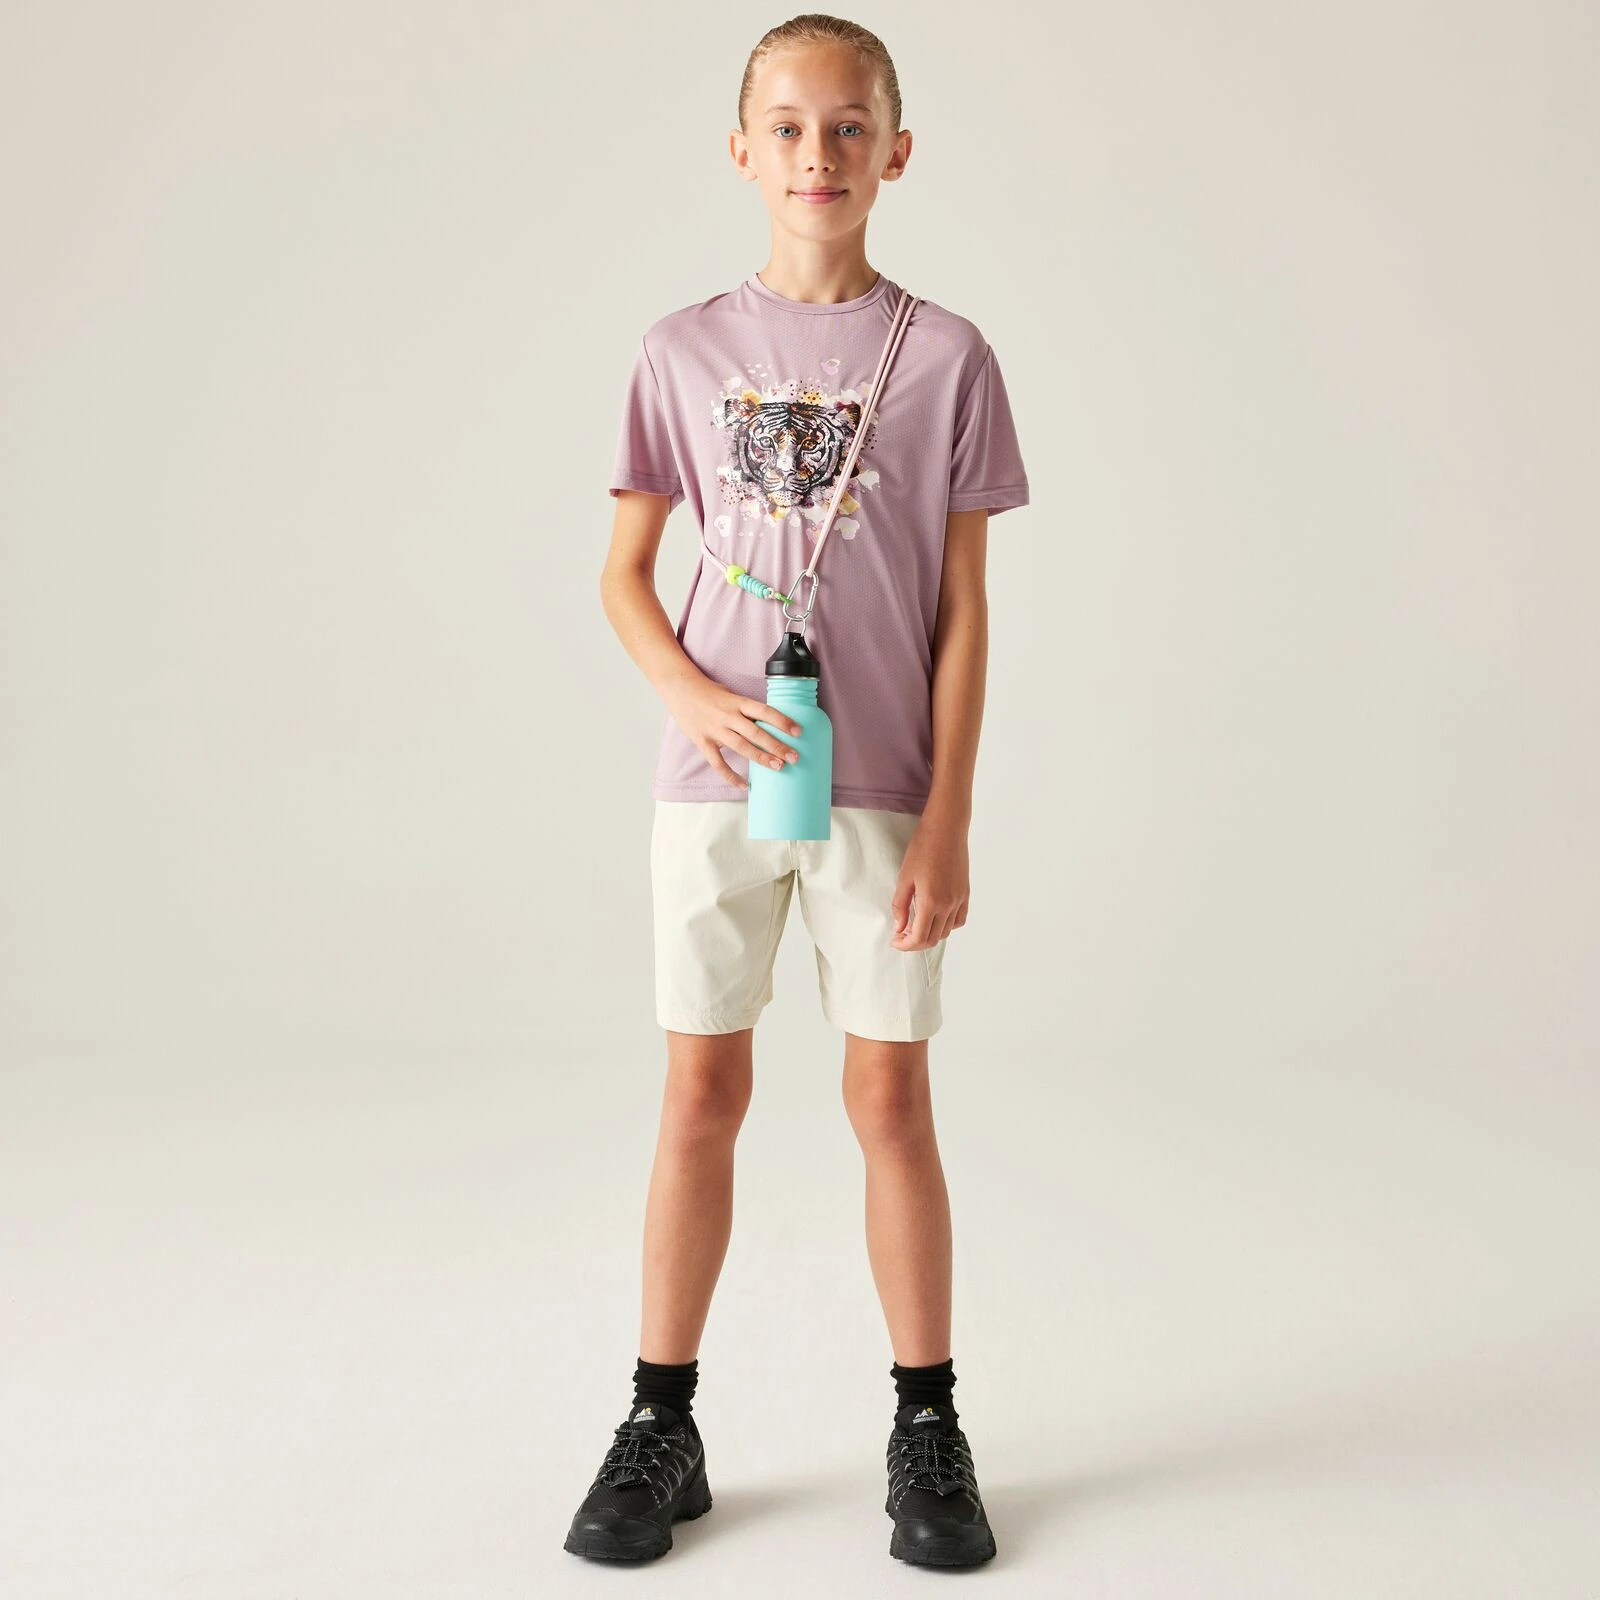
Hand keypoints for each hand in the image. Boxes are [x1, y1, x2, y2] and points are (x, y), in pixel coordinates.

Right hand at [660, 673, 802, 791]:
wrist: (679, 688)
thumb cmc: (708, 691)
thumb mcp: (731, 694)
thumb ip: (746, 709)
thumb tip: (768, 722)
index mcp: (737, 702)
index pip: (764, 711)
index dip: (782, 721)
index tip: (798, 731)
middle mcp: (728, 716)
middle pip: (757, 732)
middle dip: (777, 746)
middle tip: (794, 757)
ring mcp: (715, 730)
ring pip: (742, 747)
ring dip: (761, 758)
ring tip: (779, 767)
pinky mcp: (703, 741)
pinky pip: (718, 763)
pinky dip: (731, 775)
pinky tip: (744, 785)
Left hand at [890, 811, 969, 950]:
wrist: (946, 829)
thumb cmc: (923, 849)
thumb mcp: (904, 878)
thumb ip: (900, 905)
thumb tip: (899, 927)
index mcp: (931, 902)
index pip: (919, 938)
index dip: (905, 945)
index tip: (895, 941)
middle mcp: (948, 905)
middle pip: (933, 939)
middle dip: (915, 942)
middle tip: (902, 935)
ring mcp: (959, 900)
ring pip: (946, 931)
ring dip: (930, 934)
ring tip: (916, 925)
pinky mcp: (965, 893)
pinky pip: (959, 920)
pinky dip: (947, 925)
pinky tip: (935, 918)